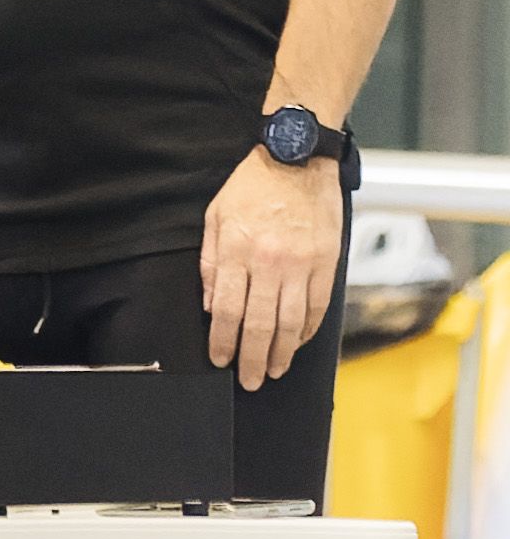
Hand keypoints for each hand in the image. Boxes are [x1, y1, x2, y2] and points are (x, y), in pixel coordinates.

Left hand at [201, 147, 341, 389]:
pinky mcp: (328, 262)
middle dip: (253, 358)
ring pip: (291, 322)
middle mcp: (272, 262)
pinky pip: (318, 306)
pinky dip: (306, 330)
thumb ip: (211, 263)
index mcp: (239, 251)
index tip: (220, 359)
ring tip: (273, 370)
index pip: (228, 310)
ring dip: (281, 352)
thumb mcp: (215, 218)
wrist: (297, 158)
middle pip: (260, 324)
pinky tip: (296, 343)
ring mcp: (303, 264)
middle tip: (249, 380)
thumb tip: (212, 306)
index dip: (223, 341)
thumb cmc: (250, 186)